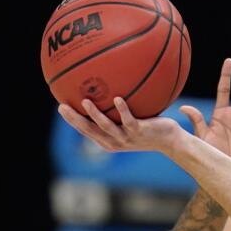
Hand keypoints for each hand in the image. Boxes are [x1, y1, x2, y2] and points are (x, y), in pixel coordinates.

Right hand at [58, 97, 184, 154]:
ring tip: (85, 101)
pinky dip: (123, 110)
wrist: (170, 141)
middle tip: (62, 106)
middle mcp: (115, 141)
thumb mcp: (131, 121)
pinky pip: (129, 120)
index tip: (61, 107)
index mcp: (109, 140)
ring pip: (106, 127)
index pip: (87, 131)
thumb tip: (109, 88)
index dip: (73, 121)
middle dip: (75, 120)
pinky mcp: (139, 132)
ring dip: (95, 114)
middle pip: (90, 131)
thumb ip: (118, 111)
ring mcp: (126, 138)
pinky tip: (117, 99)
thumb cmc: (150, 129)